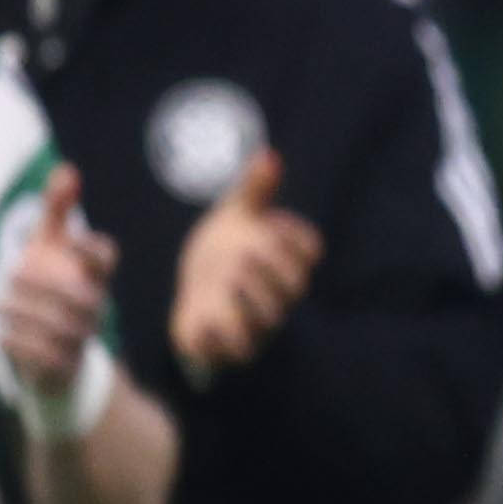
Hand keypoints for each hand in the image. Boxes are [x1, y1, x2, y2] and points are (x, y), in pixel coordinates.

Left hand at [0, 168, 117, 403]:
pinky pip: (49, 356)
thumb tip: (68, 168)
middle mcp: (93, 304)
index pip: (105, 257)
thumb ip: (59, 209)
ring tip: (2, 306)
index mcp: (92, 273)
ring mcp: (81, 335)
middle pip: (81, 297)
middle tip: (12, 277)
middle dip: (43, 286)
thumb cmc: (49, 284)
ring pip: (64, 328)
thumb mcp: (49, 245)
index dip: (92, 249)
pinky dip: (21, 344)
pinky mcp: (65, 362)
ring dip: (28, 315)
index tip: (70, 242)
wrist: (49, 347)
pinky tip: (1, 334)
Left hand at [169, 144, 323, 379]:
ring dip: (249, 294)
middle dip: (271, 264)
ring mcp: (259, 321)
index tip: (268, 221)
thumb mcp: (233, 215)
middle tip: (242, 251)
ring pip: (269, 315)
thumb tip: (270, 156)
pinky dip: (222, 330)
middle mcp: (280, 294)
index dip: (294, 235)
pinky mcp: (234, 345)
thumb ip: (253, 189)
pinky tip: (204, 309)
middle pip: (294, 285)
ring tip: (226, 278)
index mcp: (286, 262)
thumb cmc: (221, 253)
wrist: (192, 295)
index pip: (309, 250)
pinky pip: (239, 348)